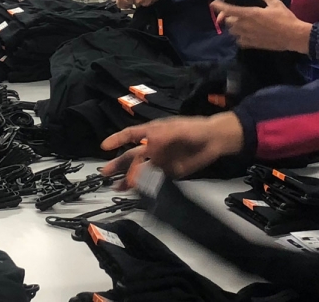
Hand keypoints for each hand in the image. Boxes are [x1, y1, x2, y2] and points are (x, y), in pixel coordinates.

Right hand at [100, 112, 244, 183]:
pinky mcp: (170, 172)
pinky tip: (138, 190)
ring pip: (141, 170)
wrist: (214, 140)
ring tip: (117, 186)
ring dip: (129, 178)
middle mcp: (153, 147)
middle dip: (118, 164)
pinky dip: (146, 185)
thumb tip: (145, 149)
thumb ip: (160, 139)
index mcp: (152, 132)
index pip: (130, 135)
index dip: (117, 139)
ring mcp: (161, 160)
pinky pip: (155, 179)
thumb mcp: (176, 129)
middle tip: (105, 173)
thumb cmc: (193, 129)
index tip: (104, 146)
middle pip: (132, 156)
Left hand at [210, 0, 312, 53]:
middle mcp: (245, 25)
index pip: (228, 9)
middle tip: (234, 14)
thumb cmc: (285, 18)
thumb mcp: (275, 3)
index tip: (213, 3)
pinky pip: (239, 41)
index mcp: (249, 13)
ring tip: (240, 23)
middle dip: (228, 17)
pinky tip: (245, 34)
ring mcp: (247, 36)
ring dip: (233, 27)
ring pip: (232, 31)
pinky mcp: (252, 45)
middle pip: (228, 21)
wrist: (293, 36)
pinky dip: (239, 37)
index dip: (219, 6)